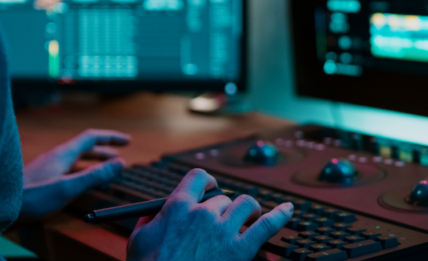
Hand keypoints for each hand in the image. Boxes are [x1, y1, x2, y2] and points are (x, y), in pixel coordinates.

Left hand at [20, 129, 129, 217]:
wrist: (1, 204)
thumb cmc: (32, 197)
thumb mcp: (68, 187)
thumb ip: (94, 175)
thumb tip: (120, 163)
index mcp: (63, 154)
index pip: (91, 137)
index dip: (111, 137)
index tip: (127, 141)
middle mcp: (56, 156)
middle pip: (85, 148)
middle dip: (105, 151)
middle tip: (120, 157)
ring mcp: (48, 166)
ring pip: (76, 159)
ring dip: (93, 162)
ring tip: (105, 170)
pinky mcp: (42, 177)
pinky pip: (68, 168)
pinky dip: (81, 171)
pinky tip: (80, 181)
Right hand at [127, 169, 293, 260]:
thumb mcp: (139, 240)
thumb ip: (149, 220)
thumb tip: (155, 213)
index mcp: (178, 207)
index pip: (199, 178)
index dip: (207, 182)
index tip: (210, 189)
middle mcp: (204, 214)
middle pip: (222, 198)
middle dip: (222, 209)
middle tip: (221, 224)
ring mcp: (224, 231)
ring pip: (246, 205)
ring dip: (248, 210)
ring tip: (248, 218)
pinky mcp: (241, 250)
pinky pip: (267, 225)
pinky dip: (280, 215)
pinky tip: (288, 210)